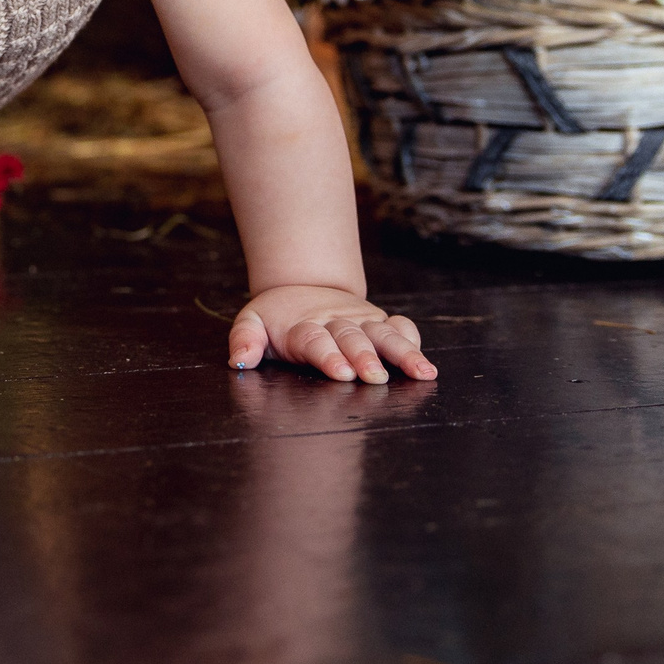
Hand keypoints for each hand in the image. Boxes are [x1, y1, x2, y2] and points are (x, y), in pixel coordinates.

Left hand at [227, 285, 436, 383]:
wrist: (302, 286)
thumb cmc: (276, 318)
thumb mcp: (252, 323)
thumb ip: (245, 340)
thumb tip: (239, 361)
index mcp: (303, 326)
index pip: (316, 341)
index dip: (328, 356)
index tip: (342, 372)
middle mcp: (336, 322)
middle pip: (353, 339)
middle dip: (366, 358)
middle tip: (376, 378)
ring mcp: (360, 321)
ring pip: (384, 335)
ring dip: (403, 353)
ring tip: (423, 373)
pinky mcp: (378, 321)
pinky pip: (400, 326)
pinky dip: (412, 339)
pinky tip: (425, 361)